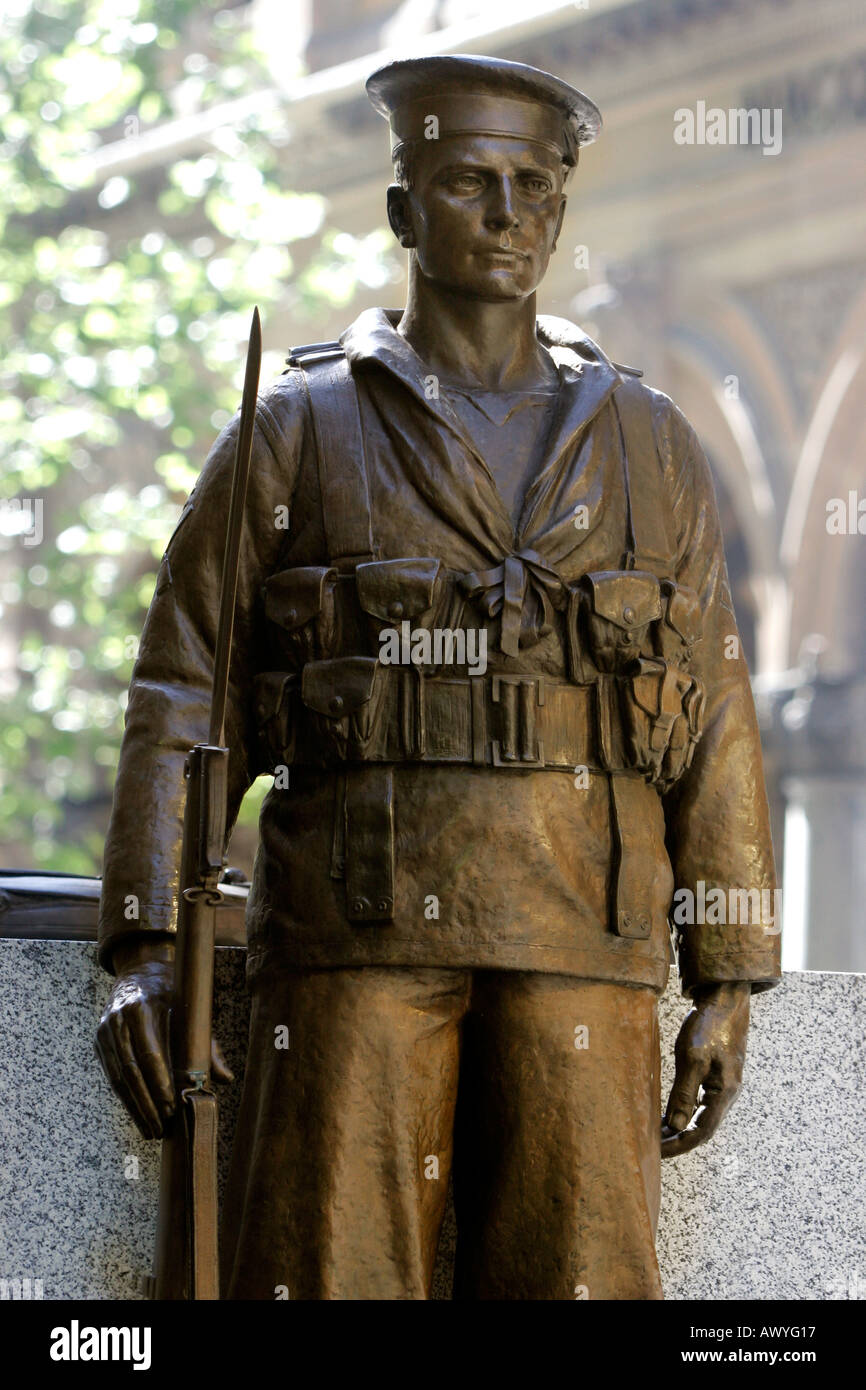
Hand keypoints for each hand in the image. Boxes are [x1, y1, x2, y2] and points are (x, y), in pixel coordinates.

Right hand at [95, 936, 232, 1139]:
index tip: (172, 1107)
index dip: (159, 1083)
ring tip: (150, 1130)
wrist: (140, 968)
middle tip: (161, 1128)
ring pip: (117, 1077)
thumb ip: (208, 1044)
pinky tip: (139, 1115)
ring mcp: (105, 1031)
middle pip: (130, 1071)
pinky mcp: (100, 1041)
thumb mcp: (192, 1008)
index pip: (149, 1054)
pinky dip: (125, 1097)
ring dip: (134, 1107)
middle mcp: (118, 1020)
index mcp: (142, 1008)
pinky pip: (111, 1074)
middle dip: (146, 1103)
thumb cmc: (173, 990)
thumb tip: (225, 1079)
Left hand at [661, 981, 749, 1158]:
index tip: (657, 1153)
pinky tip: (666, 1113)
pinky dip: (683, 1111)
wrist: (725, 999)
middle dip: (677, 1141)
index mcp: (724, 1093)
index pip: (701, 1133)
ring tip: (654, 1135)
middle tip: (651, 1148)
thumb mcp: (693, 1058)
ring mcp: (722, 1085)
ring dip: (679, 1128)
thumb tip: (678, 1126)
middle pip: (701, 1129)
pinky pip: (699, 1102)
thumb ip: (685, 1093)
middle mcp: (726, 1094)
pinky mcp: (715, 1075)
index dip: (679, 1146)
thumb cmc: (709, 1026)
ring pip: (700, 1117)